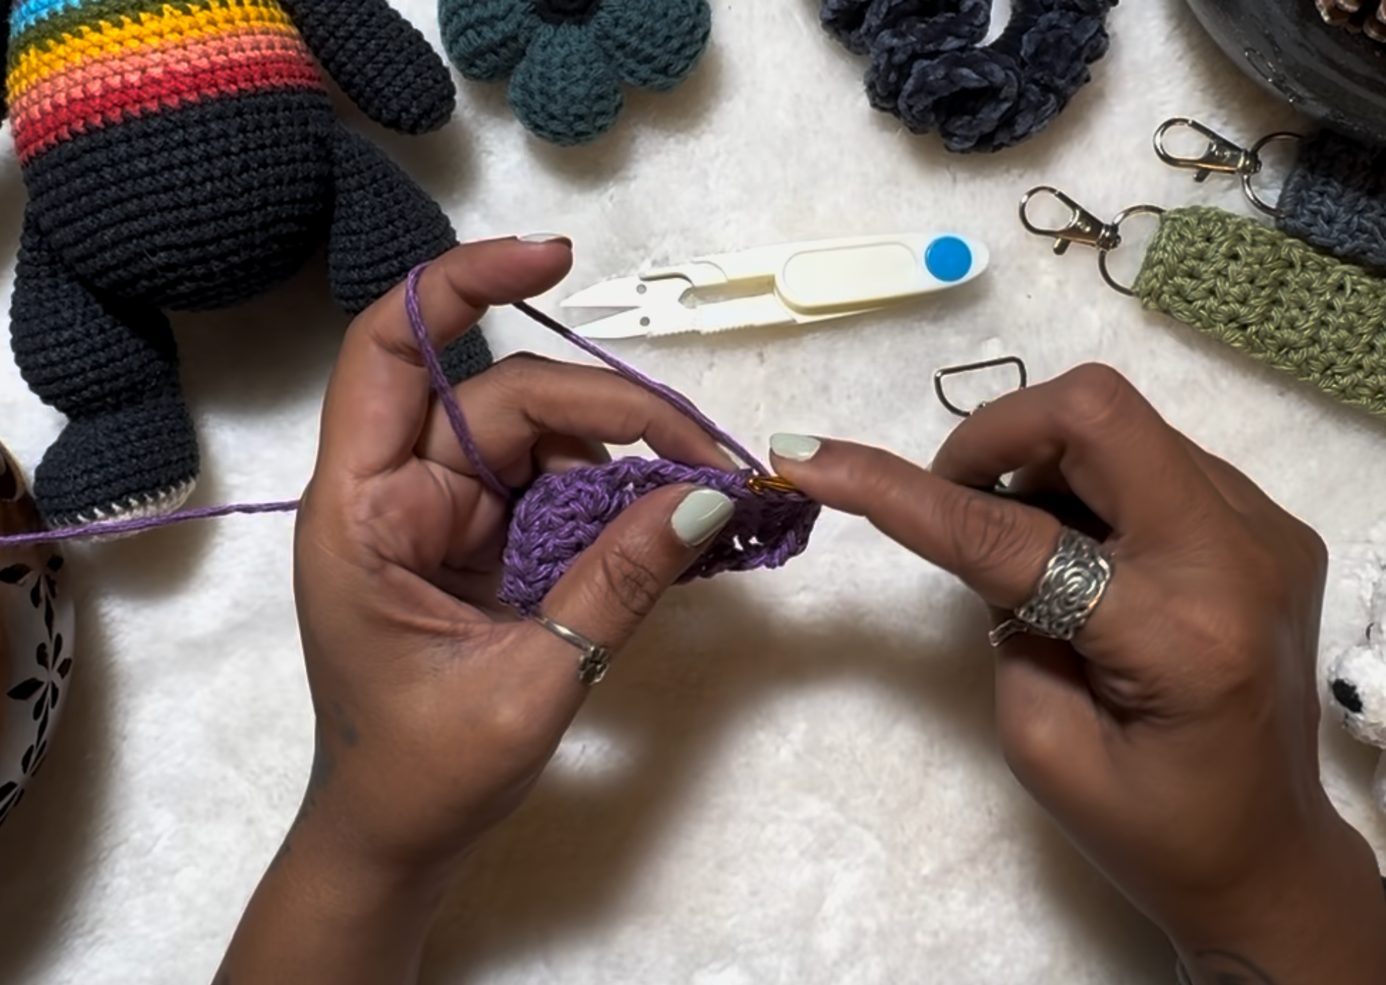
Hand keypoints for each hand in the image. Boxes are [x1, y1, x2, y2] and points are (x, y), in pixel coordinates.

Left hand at [217, 238, 738, 983]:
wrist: (395, 844)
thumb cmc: (425, 776)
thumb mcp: (532, 681)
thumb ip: (619, 582)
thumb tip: (711, 495)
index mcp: (363, 513)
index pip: (391, 352)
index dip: (460, 284)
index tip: (555, 260)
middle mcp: (398, 493)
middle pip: (505, 399)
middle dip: (611, 413)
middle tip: (710, 458)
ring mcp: (444, 514)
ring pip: (542, 438)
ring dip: (624, 456)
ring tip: (702, 497)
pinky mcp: (484, 540)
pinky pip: (556, 488)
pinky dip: (616, 496)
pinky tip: (669, 519)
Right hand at [768, 365, 1385, 984]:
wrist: (1271, 858)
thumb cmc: (1150, 828)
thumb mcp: (1041, 741)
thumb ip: (1004, 623)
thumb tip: (988, 527)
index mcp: (1177, 634)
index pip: (1013, 535)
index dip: (904, 493)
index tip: (814, 460)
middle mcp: (1239, 555)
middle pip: (1095, 411)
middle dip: (995, 436)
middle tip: (957, 499)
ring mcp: (1267, 528)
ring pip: (1124, 425)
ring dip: (1047, 463)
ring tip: (1033, 552)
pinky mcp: (1272, 524)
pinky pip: (1157, 458)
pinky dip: (1096, 485)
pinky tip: (1092, 558)